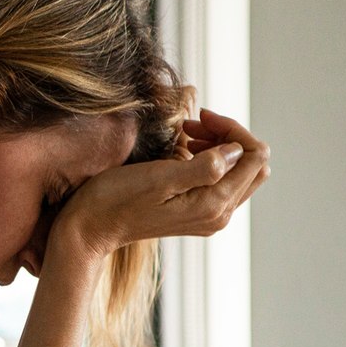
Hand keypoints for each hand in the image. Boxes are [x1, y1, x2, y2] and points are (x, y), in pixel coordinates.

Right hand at [51, 109, 270, 260]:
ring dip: (219, 146)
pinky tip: (184, 151)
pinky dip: (210, 160)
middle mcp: (218, 214)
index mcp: (213, 204)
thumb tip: (235, 150)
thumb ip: (204, 166)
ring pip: (238, 172)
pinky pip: (220, 181)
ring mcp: (208, 216)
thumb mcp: (159, 178)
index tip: (200, 118)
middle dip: (231, 137)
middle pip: (252, 165)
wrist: (90, 228)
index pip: (255, 157)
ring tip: (186, 135)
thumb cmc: (116, 201)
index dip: (234, 130)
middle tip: (195, 124)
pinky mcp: (196, 213)